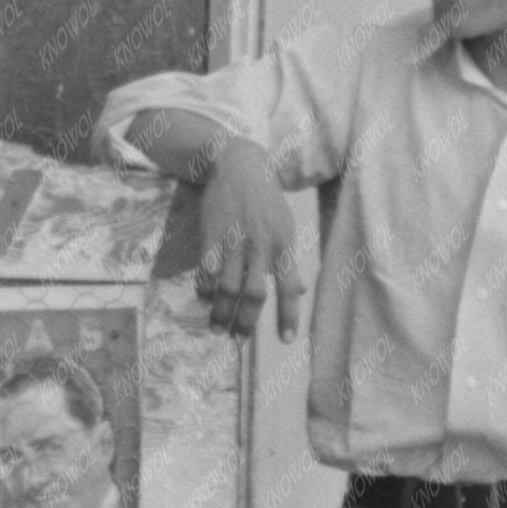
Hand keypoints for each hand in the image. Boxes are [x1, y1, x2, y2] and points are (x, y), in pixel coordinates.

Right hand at [191, 141, 306, 340]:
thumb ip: (289, 261)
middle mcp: (261, 246)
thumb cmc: (266, 200)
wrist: (239, 166)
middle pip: (254, 294)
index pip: (289, 288)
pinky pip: (207, 271)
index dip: (289, 316)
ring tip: (216, 328)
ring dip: (221, 313)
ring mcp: (235, 241)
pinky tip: (204, 298)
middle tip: (237, 341)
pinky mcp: (212, 235)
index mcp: (284, 246)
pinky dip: (205, 288)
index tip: (286, 341)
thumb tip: (302, 290)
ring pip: (227, 288)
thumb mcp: (286, 227)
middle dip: (246, 323)